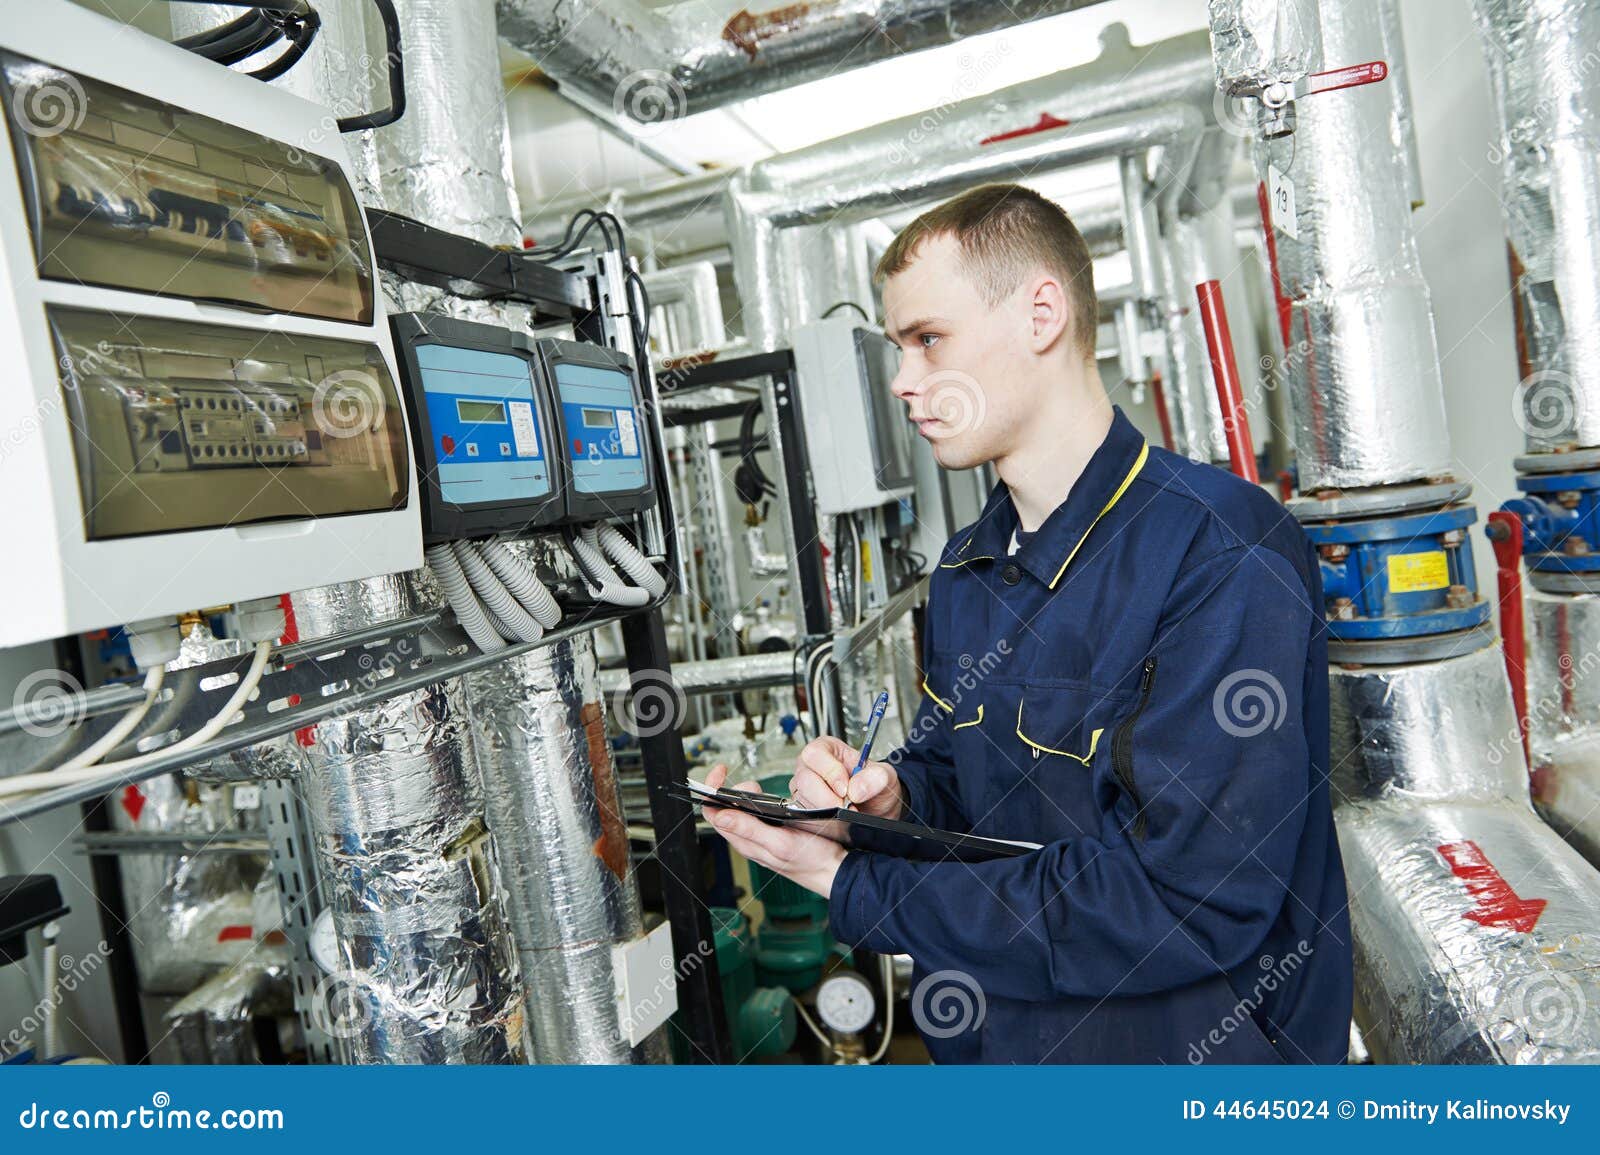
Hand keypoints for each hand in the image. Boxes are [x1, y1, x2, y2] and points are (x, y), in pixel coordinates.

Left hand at [701, 763, 845, 898]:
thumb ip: (749, 830)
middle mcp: (747, 840)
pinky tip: (766, 799)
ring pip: (738, 812)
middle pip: (723, 810)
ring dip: (743, 795)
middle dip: (731, 790)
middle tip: (752, 785)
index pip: (713, 814)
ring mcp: (757, 837)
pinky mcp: (769, 834)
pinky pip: (753, 815)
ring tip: (758, 789)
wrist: (832, 870)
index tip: (721, 772)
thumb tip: (722, 816)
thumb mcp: (780, 843)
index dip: (712, 791)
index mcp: (744, 842)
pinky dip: (755, 801)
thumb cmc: (810, 860)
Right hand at [789, 736, 902, 818]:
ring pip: (803, 799)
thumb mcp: (885, 777)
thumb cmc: (875, 787)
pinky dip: (821, 821)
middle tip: (845, 806)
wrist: (878, 812)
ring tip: (845, 814)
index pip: (816, 753)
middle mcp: (812, 769)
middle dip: (826, 797)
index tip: (845, 788)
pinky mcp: (805, 811)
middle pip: (804, 778)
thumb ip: (877, 776)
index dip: (830, 771)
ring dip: (825, 810)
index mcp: (828, 750)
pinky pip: (805, 816)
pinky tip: (837, 823)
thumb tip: (857, 788)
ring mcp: (805, 791)